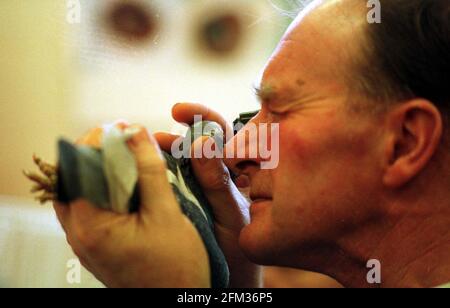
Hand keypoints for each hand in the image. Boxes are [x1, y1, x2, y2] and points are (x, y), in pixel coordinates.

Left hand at [54, 123, 210, 287]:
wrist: (178, 300)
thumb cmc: (176, 267)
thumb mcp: (167, 213)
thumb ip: (150, 170)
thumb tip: (137, 133)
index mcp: (90, 227)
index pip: (76, 169)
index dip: (96, 142)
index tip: (121, 129)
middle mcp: (79, 234)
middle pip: (75, 178)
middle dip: (99, 153)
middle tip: (126, 141)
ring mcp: (86, 240)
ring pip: (83, 191)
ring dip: (104, 170)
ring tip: (130, 158)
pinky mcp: (97, 243)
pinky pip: (93, 205)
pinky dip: (108, 187)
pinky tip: (130, 182)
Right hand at [155, 103, 260, 287]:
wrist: (225, 284)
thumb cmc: (237, 252)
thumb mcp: (231, 216)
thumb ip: (218, 182)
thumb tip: (201, 142)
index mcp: (234, 174)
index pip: (221, 135)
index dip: (201, 117)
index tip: (178, 111)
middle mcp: (214, 177)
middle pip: (195, 144)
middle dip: (175, 136)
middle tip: (153, 137)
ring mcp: (196, 190)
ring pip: (177, 163)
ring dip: (160, 154)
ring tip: (139, 152)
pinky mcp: (180, 204)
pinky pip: (166, 184)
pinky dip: (153, 175)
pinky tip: (138, 173)